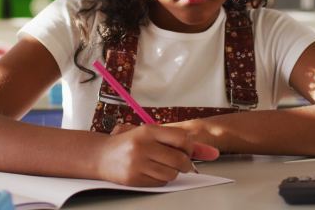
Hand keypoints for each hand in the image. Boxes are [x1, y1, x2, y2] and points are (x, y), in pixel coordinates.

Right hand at [96, 125, 215, 186]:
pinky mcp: (133, 178)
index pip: (183, 140)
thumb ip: (183, 142)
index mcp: (149, 130)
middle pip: (180, 160)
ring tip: (161, 165)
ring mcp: (137, 163)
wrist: (101, 155)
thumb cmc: (130, 143)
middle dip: (185, 163)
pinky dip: (161, 179)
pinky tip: (151, 172)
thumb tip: (213, 152)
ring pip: (172, 174)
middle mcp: (143, 145)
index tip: (186, 150)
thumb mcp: (153, 135)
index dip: (190, 148)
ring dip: (172, 172)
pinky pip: (160, 183)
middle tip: (178, 161)